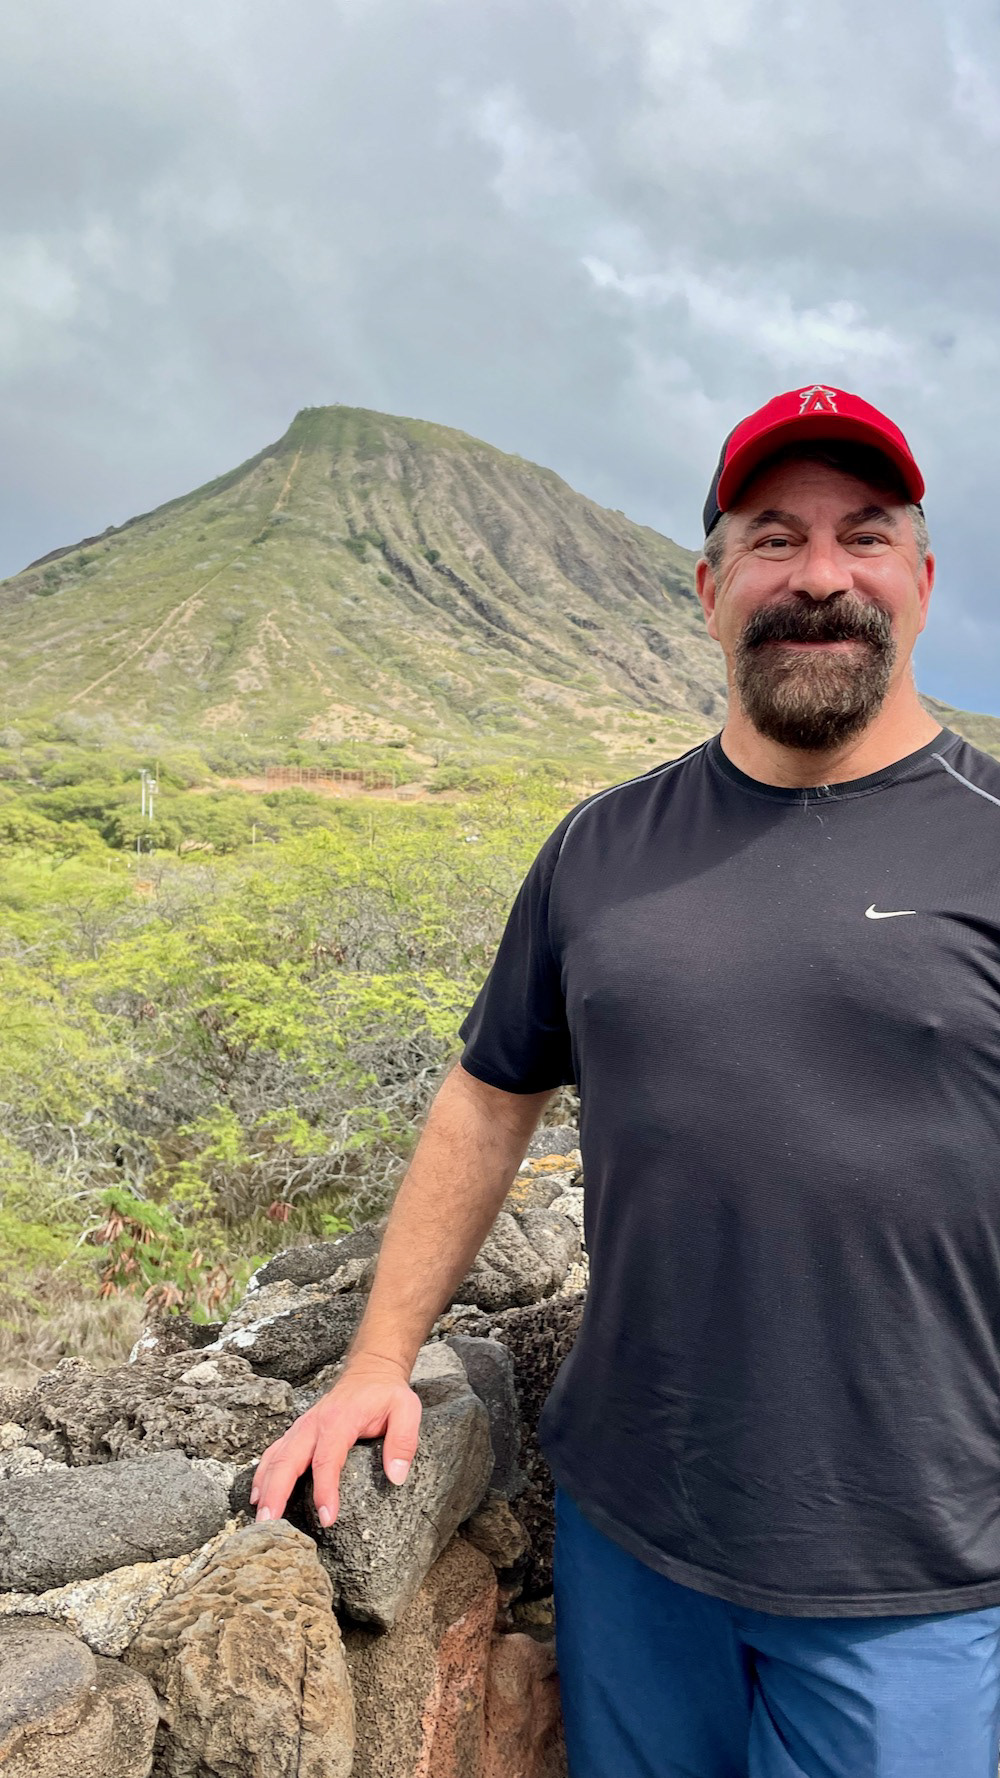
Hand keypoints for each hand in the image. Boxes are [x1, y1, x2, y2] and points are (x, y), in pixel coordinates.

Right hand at [249, 1355, 421, 1526]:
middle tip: (270, 1524)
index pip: (327, 1459)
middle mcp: (315, 1423)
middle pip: (288, 1459)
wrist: (370, 1371)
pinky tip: (258, 1495)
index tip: (327, 1519)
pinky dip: (263, 1473)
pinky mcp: (299, 1431)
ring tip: (260, 1517)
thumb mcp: (406, 1410)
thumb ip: (403, 1442)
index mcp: (340, 1420)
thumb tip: (396, 1476)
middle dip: (276, 1491)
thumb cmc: (386, 1393)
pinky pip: (275, 1452)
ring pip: (276, 1456)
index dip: (325, 1490)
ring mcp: (303, 1426)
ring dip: (265, 1485)